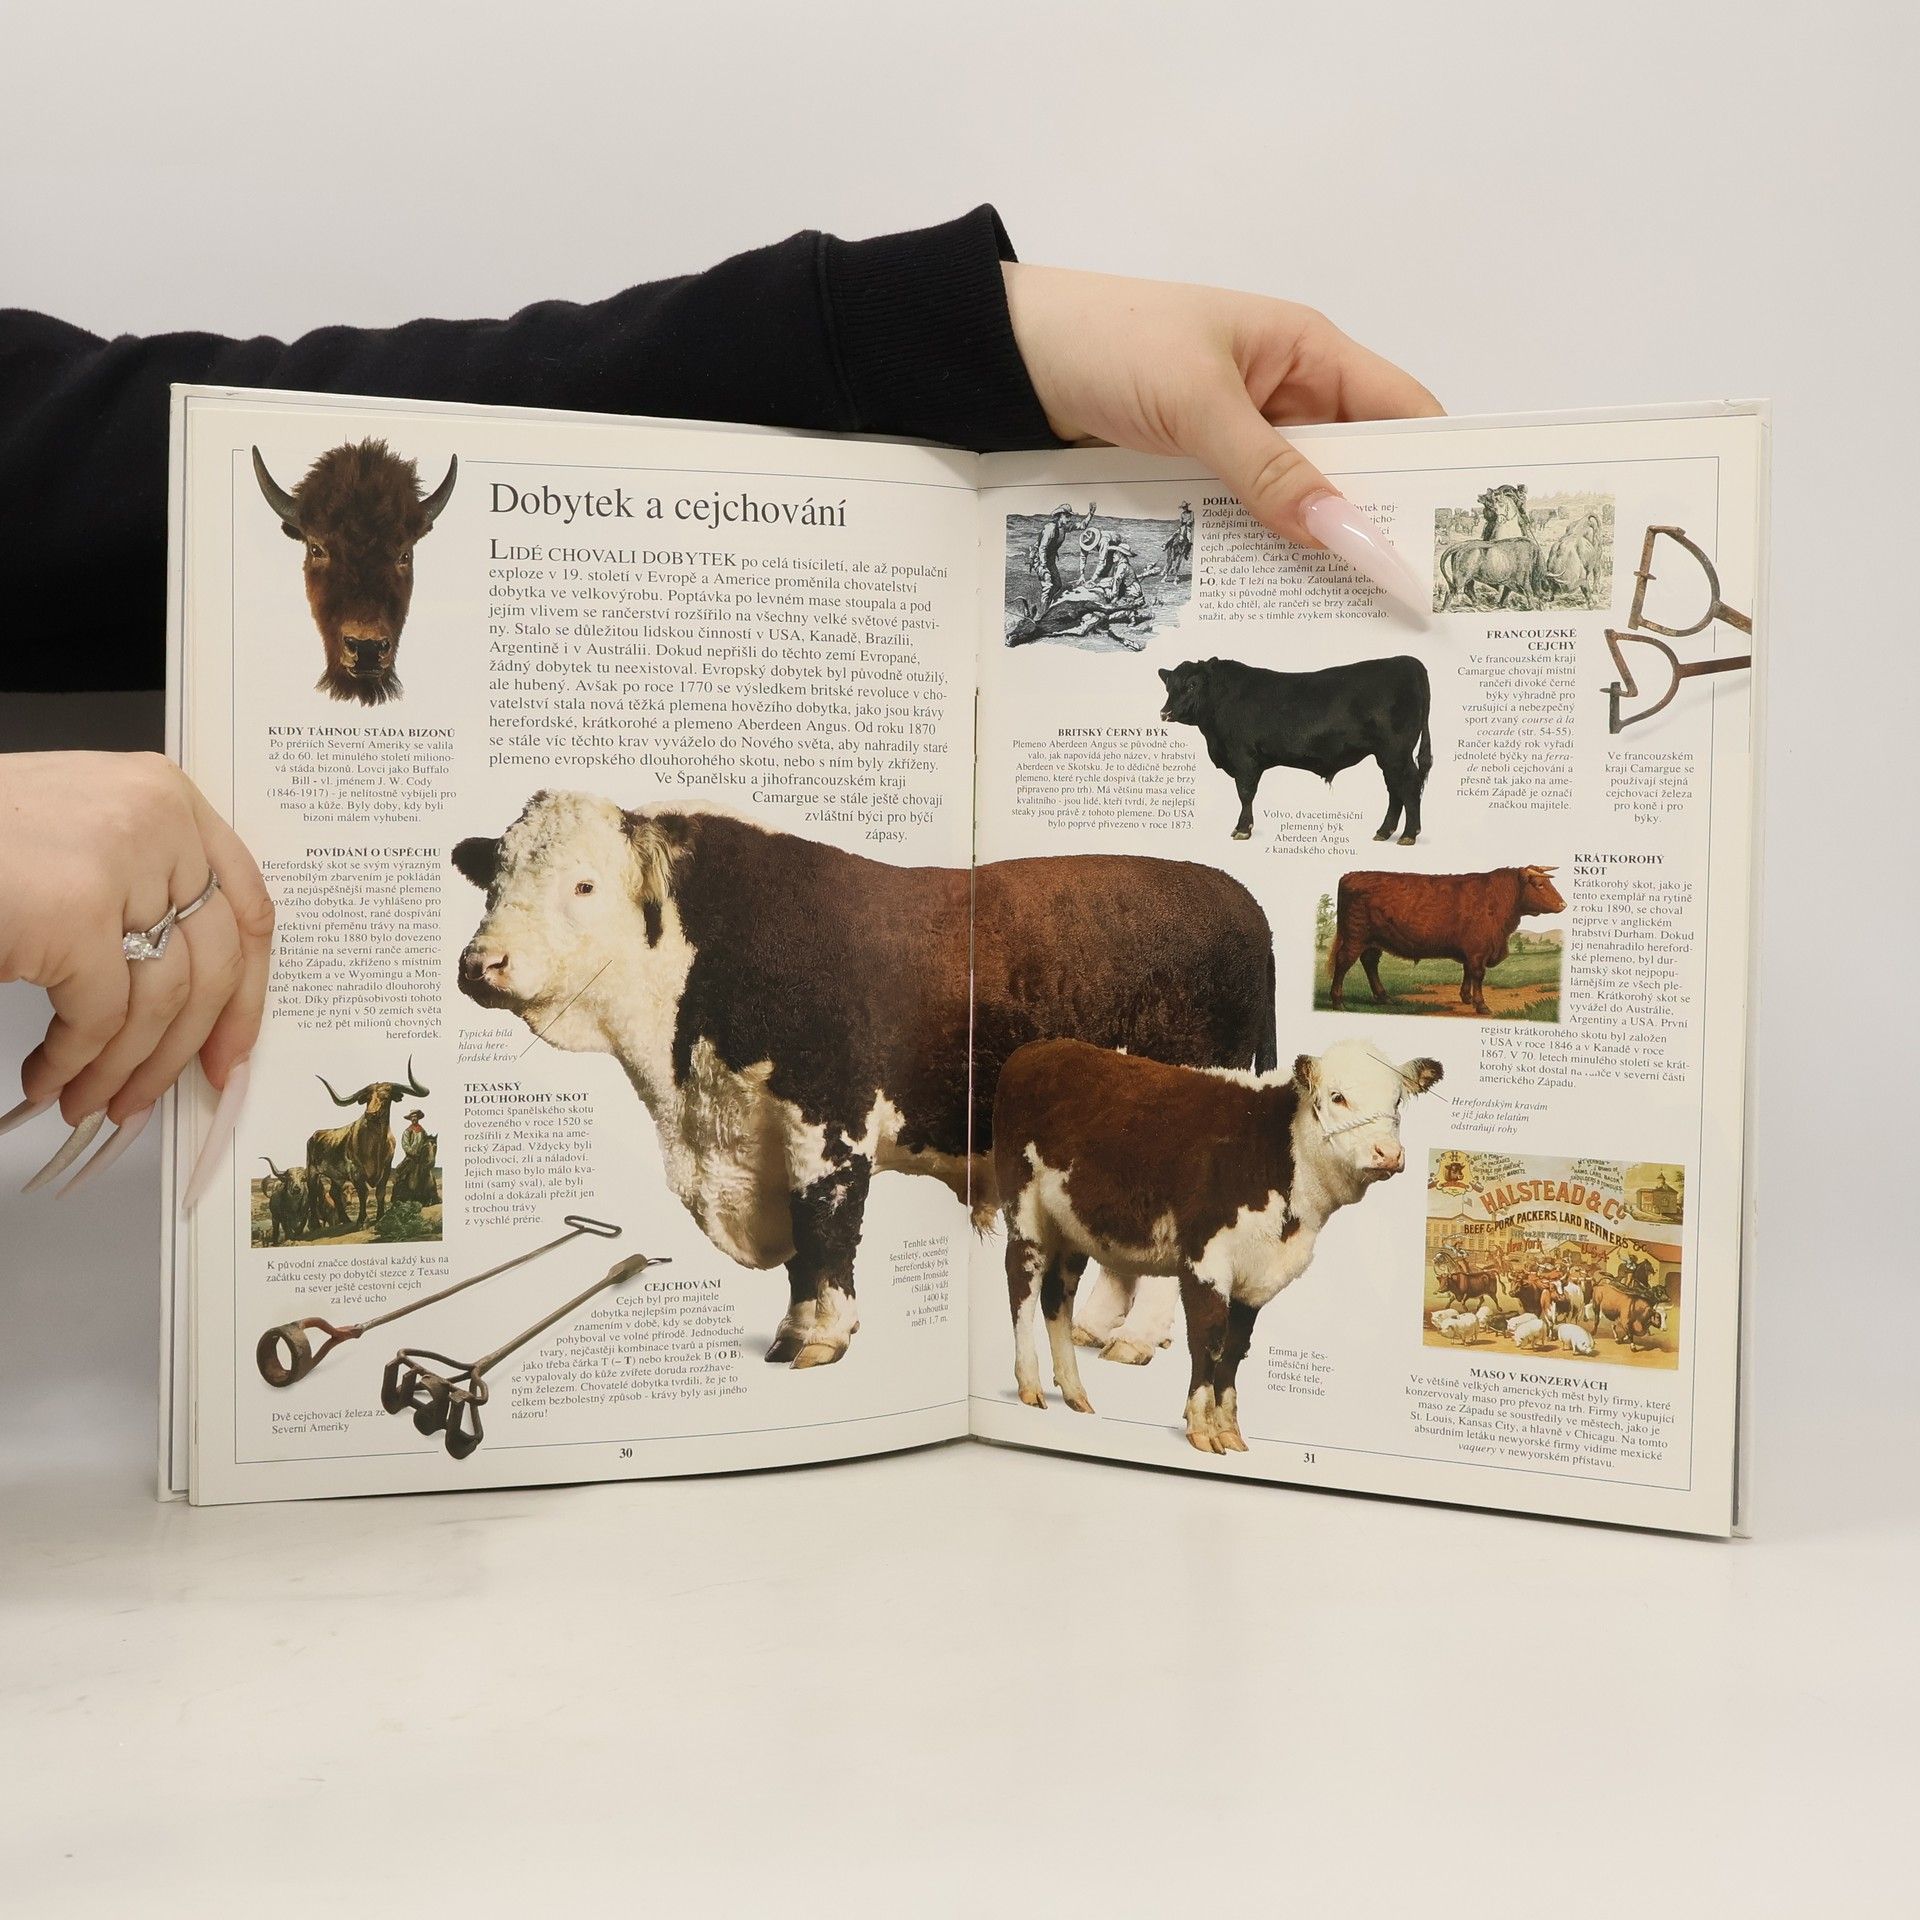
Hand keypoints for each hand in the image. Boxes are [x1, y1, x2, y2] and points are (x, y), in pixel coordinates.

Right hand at [0, 752, 271, 1191]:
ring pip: (162, 1001)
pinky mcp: (72, 913)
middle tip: (156, 1094)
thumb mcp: (81, 845)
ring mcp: (118, 862)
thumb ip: (143, 896)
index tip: (233, 1047)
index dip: (248, 991)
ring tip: (91, 1099)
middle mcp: (156, 819)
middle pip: (214, 963)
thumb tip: (195, 1002)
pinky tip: (49, 1079)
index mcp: (165, 796)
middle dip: (186, 1048)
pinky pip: (100, 1018)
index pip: (247, 904)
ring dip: (123, 1070)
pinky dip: (76, 1064)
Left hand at [1003, 262, 1441, 609]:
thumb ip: (1266, 468)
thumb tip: (1339, 531)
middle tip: (1401, 602)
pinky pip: (1248, 518)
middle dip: (1375, 525)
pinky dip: (1261, 553)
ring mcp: (1243, 440)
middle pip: (1356, 469)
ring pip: (1300, 503)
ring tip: (1344, 616)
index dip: (1431, 471)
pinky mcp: (1201, 474)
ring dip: (1314, 550)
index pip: (1400, 411)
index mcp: (1307, 352)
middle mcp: (1287, 396)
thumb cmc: (1110, 342)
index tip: (1449, 542)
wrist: (1011, 355)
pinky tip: (1270, 600)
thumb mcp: (1196, 401)